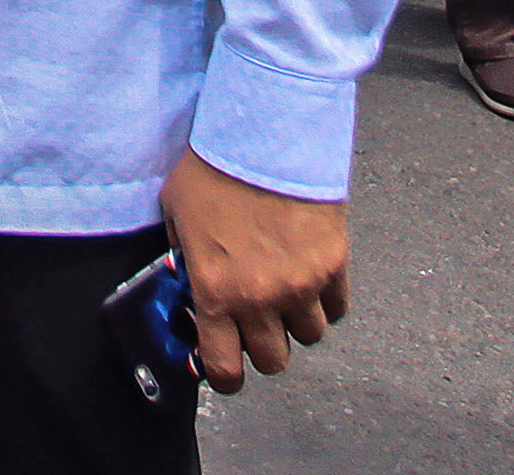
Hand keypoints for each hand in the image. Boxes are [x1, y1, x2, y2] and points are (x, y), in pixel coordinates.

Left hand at [159, 148, 347, 393]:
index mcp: (217, 292)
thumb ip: (185, 259)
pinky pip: (336, 308)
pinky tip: (307, 278)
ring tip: (281, 294)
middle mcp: (263, 299)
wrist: (263, 139)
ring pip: (309, 336)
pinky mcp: (335, 266)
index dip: (224, 375)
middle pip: (273, 360)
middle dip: (260, 347)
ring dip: (294, 323)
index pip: (225, 367)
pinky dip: (324, 301)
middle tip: (252, 324)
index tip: (224, 368)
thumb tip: (189, 283)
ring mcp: (303, 285)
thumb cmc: (213, 172)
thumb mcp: (176, 218)